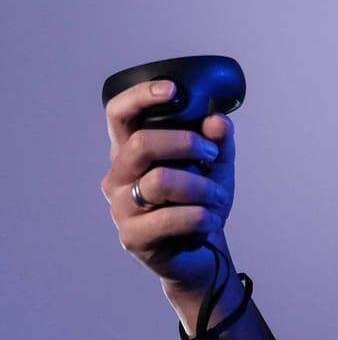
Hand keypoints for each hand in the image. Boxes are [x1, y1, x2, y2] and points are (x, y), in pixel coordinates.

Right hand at [100, 79, 235, 290]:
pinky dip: (201, 216)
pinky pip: (172, 218)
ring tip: (217, 197)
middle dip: (187, 144)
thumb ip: (218, 139)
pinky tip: (209, 219)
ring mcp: (120, 207)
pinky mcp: (132, 237)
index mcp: (132, 150)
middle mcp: (118, 175)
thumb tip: (217, 121)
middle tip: (211, 156)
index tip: (172, 90)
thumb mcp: (215, 163)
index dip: (140, 96)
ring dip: (202, 187)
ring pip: (160, 181)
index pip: (119, 113)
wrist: (201, 250)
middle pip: (142, 143)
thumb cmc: (199, 200)